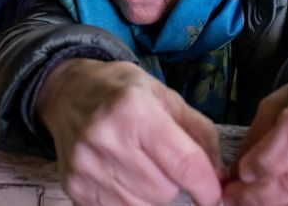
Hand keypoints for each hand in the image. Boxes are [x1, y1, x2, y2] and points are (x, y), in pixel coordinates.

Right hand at [36, 59, 222, 205]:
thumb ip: (199, 136)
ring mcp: (86, 166)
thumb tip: (219, 178)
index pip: (183, 163)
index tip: (213, 195)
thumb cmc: (123, 93)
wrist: (68, 93)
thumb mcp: (167, 98)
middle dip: (173, 181)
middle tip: (160, 160)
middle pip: (164, 190)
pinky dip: (129, 199)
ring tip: (139, 165)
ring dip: (151, 192)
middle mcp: (106, 138)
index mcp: (135, 109)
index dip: (206, 186)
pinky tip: (122, 175)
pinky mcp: (75, 187)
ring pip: (143, 205)